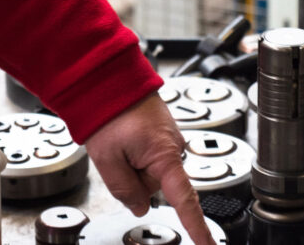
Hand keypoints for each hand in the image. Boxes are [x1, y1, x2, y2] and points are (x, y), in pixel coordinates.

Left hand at [84, 93, 214, 244]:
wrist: (106, 77)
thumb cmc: (108, 109)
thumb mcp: (107, 159)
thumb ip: (124, 189)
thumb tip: (139, 206)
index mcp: (165, 154)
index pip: (184, 201)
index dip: (197, 227)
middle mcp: (174, 145)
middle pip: (155, 184)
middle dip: (133, 177)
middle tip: (115, 154)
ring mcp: (169, 136)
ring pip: (148, 168)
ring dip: (131, 161)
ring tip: (117, 139)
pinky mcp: (161, 130)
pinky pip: (147, 152)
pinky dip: (132, 150)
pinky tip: (121, 135)